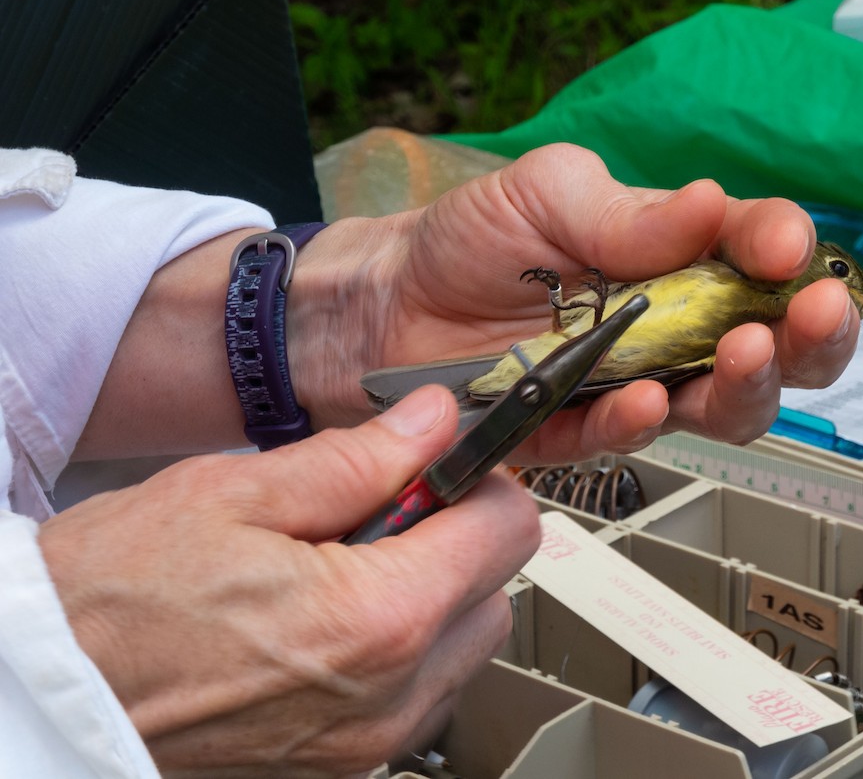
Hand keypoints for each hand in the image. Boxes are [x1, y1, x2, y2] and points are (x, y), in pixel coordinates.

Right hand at [40, 385, 539, 776]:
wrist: (49, 694)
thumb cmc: (115, 598)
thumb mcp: (237, 493)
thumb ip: (360, 457)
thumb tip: (434, 421)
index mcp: (376, 619)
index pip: (508, 532)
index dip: (480, 483)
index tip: (438, 467)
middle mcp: (389, 695)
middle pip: (496, 592)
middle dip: (457, 539)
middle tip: (380, 512)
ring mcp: (367, 743)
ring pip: (466, 647)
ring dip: (433, 596)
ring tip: (344, 567)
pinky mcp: (343, 764)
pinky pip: (420, 694)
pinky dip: (401, 650)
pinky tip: (329, 618)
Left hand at [291, 143, 859, 462]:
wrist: (392, 302)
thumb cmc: (474, 239)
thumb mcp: (551, 193)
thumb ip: (630, 212)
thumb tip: (710, 206)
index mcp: (680, 258)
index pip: (761, 257)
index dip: (790, 253)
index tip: (790, 248)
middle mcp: (673, 327)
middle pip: (773, 347)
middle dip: (810, 336)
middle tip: (814, 316)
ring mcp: (633, 384)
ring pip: (721, 408)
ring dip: (746, 385)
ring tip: (744, 354)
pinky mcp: (579, 432)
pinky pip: (625, 440)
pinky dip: (642, 424)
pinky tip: (647, 401)